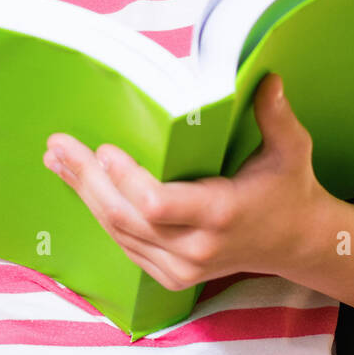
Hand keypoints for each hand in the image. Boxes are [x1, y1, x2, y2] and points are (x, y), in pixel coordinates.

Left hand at [42, 73, 325, 291]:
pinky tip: (81, 186)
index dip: (125, 179)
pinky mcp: (170, 276)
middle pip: (125, 217)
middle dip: (87, 180)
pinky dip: (100, 213)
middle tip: (59, 146)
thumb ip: (276, 116)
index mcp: (221, 214)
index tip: (105, 148)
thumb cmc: (289, 188)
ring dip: (85, 194)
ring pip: (118, 232)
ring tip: (58, 160)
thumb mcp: (292, 149)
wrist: (294, 243)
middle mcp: (196, 248)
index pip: (157, 204)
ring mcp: (180, 268)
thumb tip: (267, 78)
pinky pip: (124, 243)